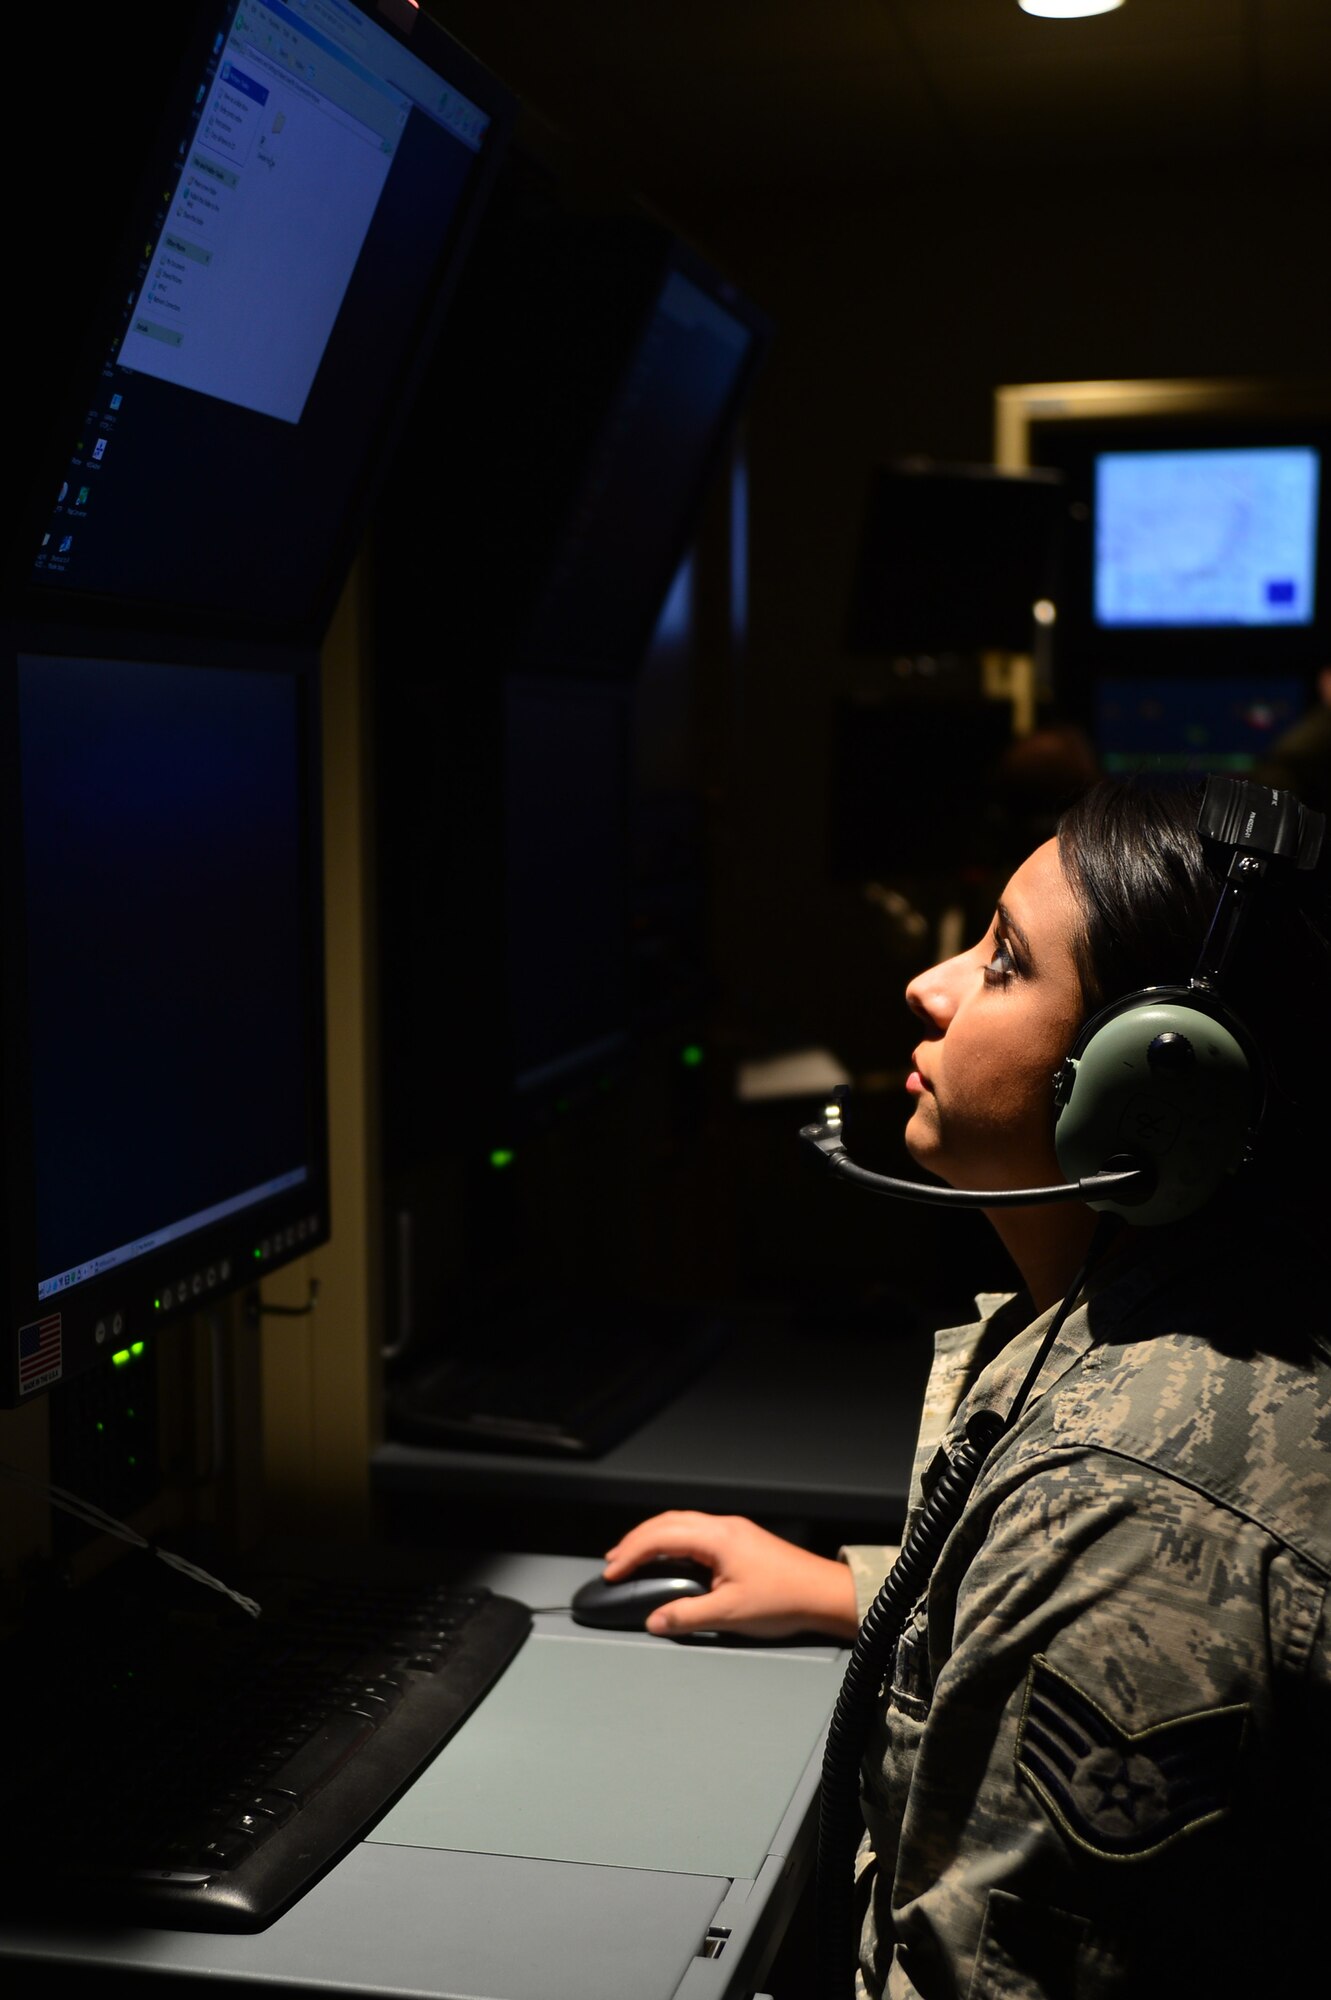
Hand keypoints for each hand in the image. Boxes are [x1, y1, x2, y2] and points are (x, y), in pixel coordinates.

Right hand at [602, 1511, 859, 1640]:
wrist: (823, 1594)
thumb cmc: (785, 1599)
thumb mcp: (730, 1613)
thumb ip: (687, 1615)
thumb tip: (655, 1620)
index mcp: (717, 1537)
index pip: (661, 1537)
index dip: (631, 1553)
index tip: (612, 1572)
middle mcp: (723, 1527)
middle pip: (667, 1522)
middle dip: (636, 1540)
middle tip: (614, 1562)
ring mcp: (733, 1531)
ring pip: (681, 1523)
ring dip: (654, 1538)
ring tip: (633, 1557)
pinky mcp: (741, 1540)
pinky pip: (696, 1531)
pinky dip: (673, 1541)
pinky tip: (669, 1558)